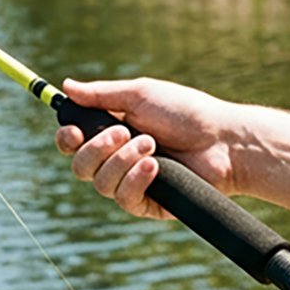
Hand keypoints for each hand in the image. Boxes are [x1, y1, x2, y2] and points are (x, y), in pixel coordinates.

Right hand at [54, 77, 242, 219]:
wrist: (223, 140)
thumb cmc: (186, 113)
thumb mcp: (141, 95)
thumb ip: (101, 95)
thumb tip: (66, 86)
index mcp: (112, 132)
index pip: (74, 143)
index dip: (67, 139)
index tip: (74, 131)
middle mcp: (117, 159)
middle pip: (79, 166)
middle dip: (97, 149)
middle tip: (124, 132)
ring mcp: (131, 182)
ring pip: (100, 183)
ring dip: (122, 160)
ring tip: (152, 145)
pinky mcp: (148, 203)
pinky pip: (124, 198)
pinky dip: (135, 179)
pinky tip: (155, 166)